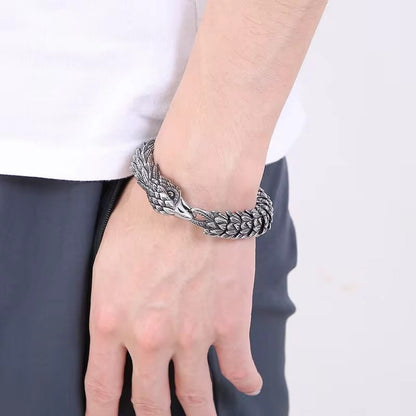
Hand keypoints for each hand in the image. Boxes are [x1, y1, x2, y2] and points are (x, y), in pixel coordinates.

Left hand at [84, 176, 262, 415]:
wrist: (193, 191)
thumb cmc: (147, 215)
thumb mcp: (107, 262)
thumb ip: (110, 304)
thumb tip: (117, 330)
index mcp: (111, 320)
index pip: (101, 386)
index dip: (101, 414)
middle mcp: (149, 338)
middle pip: (149, 402)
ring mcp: (192, 336)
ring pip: (195, 397)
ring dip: (200, 414)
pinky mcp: (229, 324)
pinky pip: (239, 368)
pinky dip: (246, 381)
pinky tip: (249, 385)